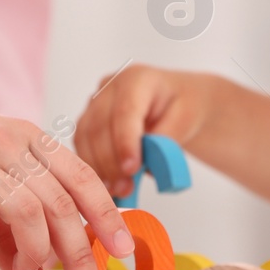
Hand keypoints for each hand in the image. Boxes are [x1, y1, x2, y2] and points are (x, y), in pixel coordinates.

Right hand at [0, 80, 133, 269]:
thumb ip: (12, 209)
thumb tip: (37, 268)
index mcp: (23, 135)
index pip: (81, 176)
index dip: (107, 216)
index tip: (123, 250)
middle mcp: (4, 142)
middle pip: (61, 204)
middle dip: (81, 254)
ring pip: (27, 214)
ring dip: (38, 255)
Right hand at [73, 65, 212, 196]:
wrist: (175, 103)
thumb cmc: (183, 106)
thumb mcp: (187, 119)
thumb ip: (166, 137)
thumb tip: (146, 161)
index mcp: (137, 79)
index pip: (125, 112)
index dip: (125, 142)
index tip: (131, 169)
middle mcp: (109, 87)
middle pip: (100, 126)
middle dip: (110, 162)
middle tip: (124, 189)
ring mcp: (94, 102)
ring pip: (85, 137)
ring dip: (98, 167)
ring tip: (116, 190)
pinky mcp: (87, 119)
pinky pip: (82, 145)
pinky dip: (92, 166)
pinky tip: (105, 184)